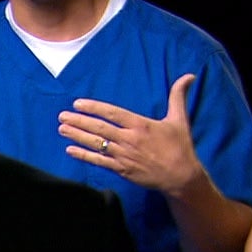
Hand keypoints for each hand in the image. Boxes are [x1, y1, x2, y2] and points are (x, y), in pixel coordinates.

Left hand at [58, 73, 204, 194]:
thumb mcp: (180, 119)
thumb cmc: (180, 146)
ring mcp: (124, 155)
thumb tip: (189, 75)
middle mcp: (129, 139)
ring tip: (62, 129)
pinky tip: (70, 150)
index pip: (112, 113)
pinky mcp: (122, 169)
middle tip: (62, 115)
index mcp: (140, 125)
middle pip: (99, 128)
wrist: (181, 176)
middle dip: (78, 121)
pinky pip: (99, 161)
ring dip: (77, 136)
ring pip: (96, 144)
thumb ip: (178, 96)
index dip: (93, 108)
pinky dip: (84, 156)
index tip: (78, 103)